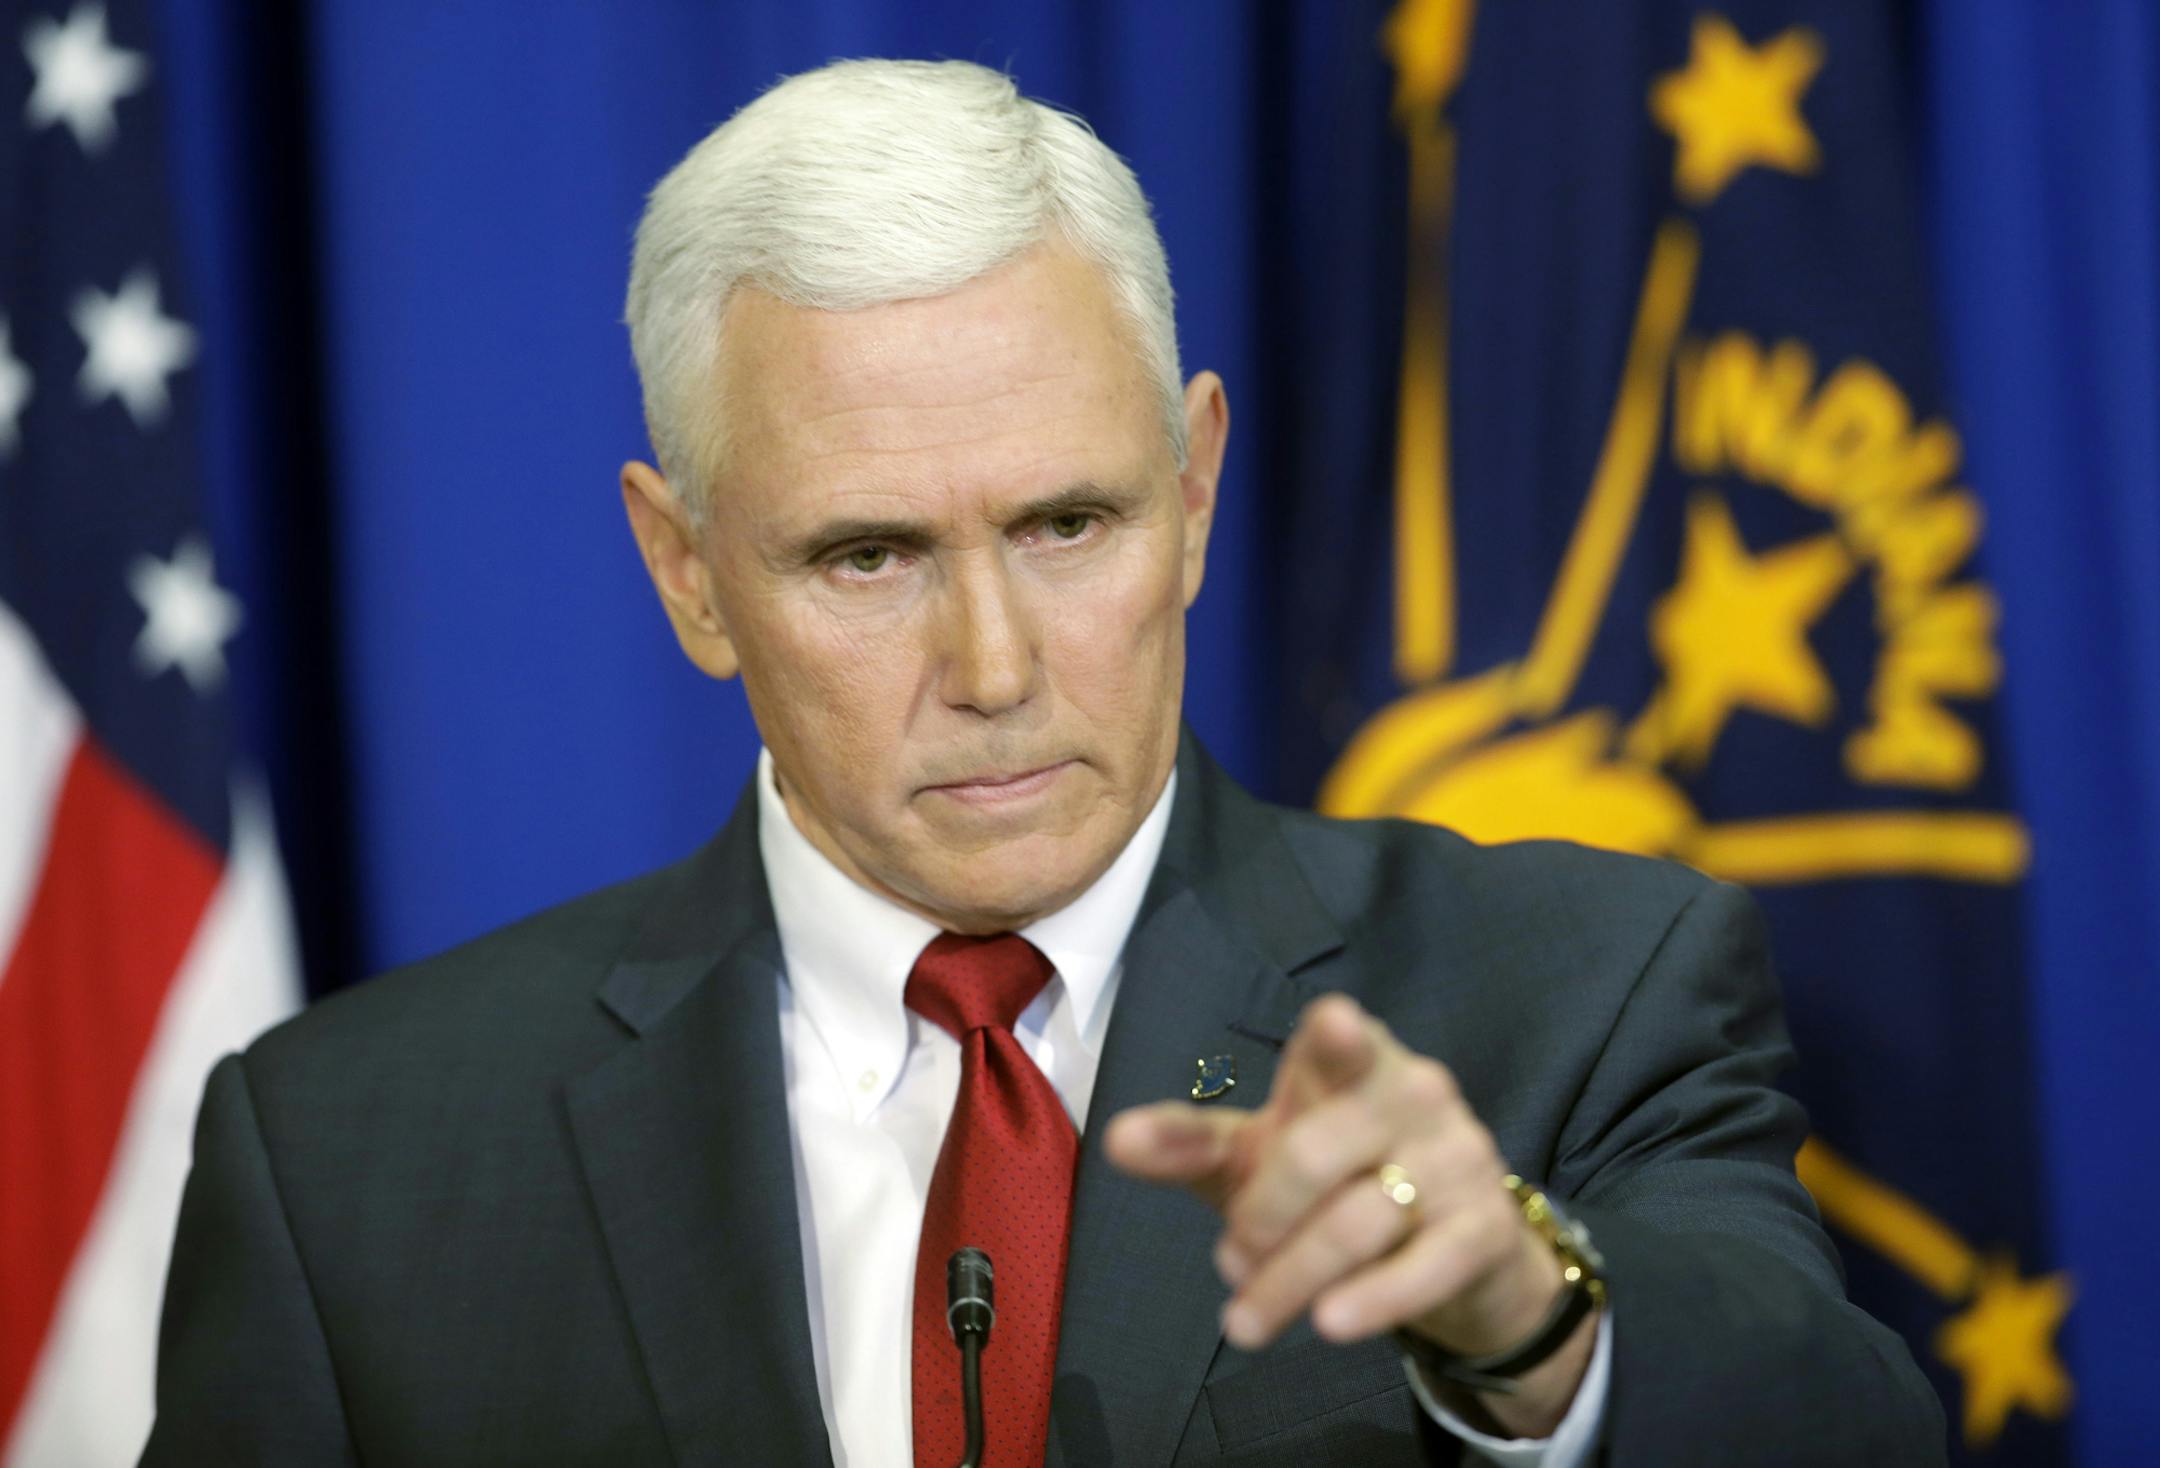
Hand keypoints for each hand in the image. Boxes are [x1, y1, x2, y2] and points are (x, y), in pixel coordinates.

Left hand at [1102, 994, 1595, 1434]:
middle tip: (1229, 1266)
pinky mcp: (1486, 1227)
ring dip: (1290, 1280)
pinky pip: (1425, 1267)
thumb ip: (1189, 1144)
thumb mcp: (1256, 1156)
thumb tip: (1115, 1138)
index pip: (1338, 1041)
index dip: (1336, 1037)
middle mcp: (1412, 1094)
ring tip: (1247, 1319)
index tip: (1335, 1027)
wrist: (1453, 1251)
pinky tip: (1330, 1325)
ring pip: (1359, 1222)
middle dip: (1259, 1220)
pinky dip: (1374, 1299)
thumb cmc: (1336, 1179)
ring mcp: (1457, 1157)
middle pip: (1316, 1155)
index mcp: (1351, 1061)